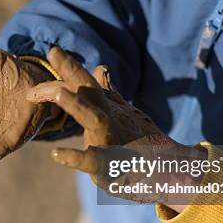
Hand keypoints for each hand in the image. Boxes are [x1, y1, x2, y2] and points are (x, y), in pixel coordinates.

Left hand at [26, 48, 204, 208]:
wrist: (169, 173)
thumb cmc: (142, 144)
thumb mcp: (123, 116)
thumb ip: (109, 94)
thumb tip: (100, 68)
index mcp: (109, 111)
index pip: (87, 84)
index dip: (71, 67)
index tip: (53, 50)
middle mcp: (110, 121)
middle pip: (89, 92)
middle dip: (71, 73)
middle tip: (53, 54)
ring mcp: (111, 142)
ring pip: (93, 119)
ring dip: (76, 104)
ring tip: (58, 92)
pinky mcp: (110, 168)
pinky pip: (91, 162)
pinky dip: (75, 158)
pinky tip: (56, 155)